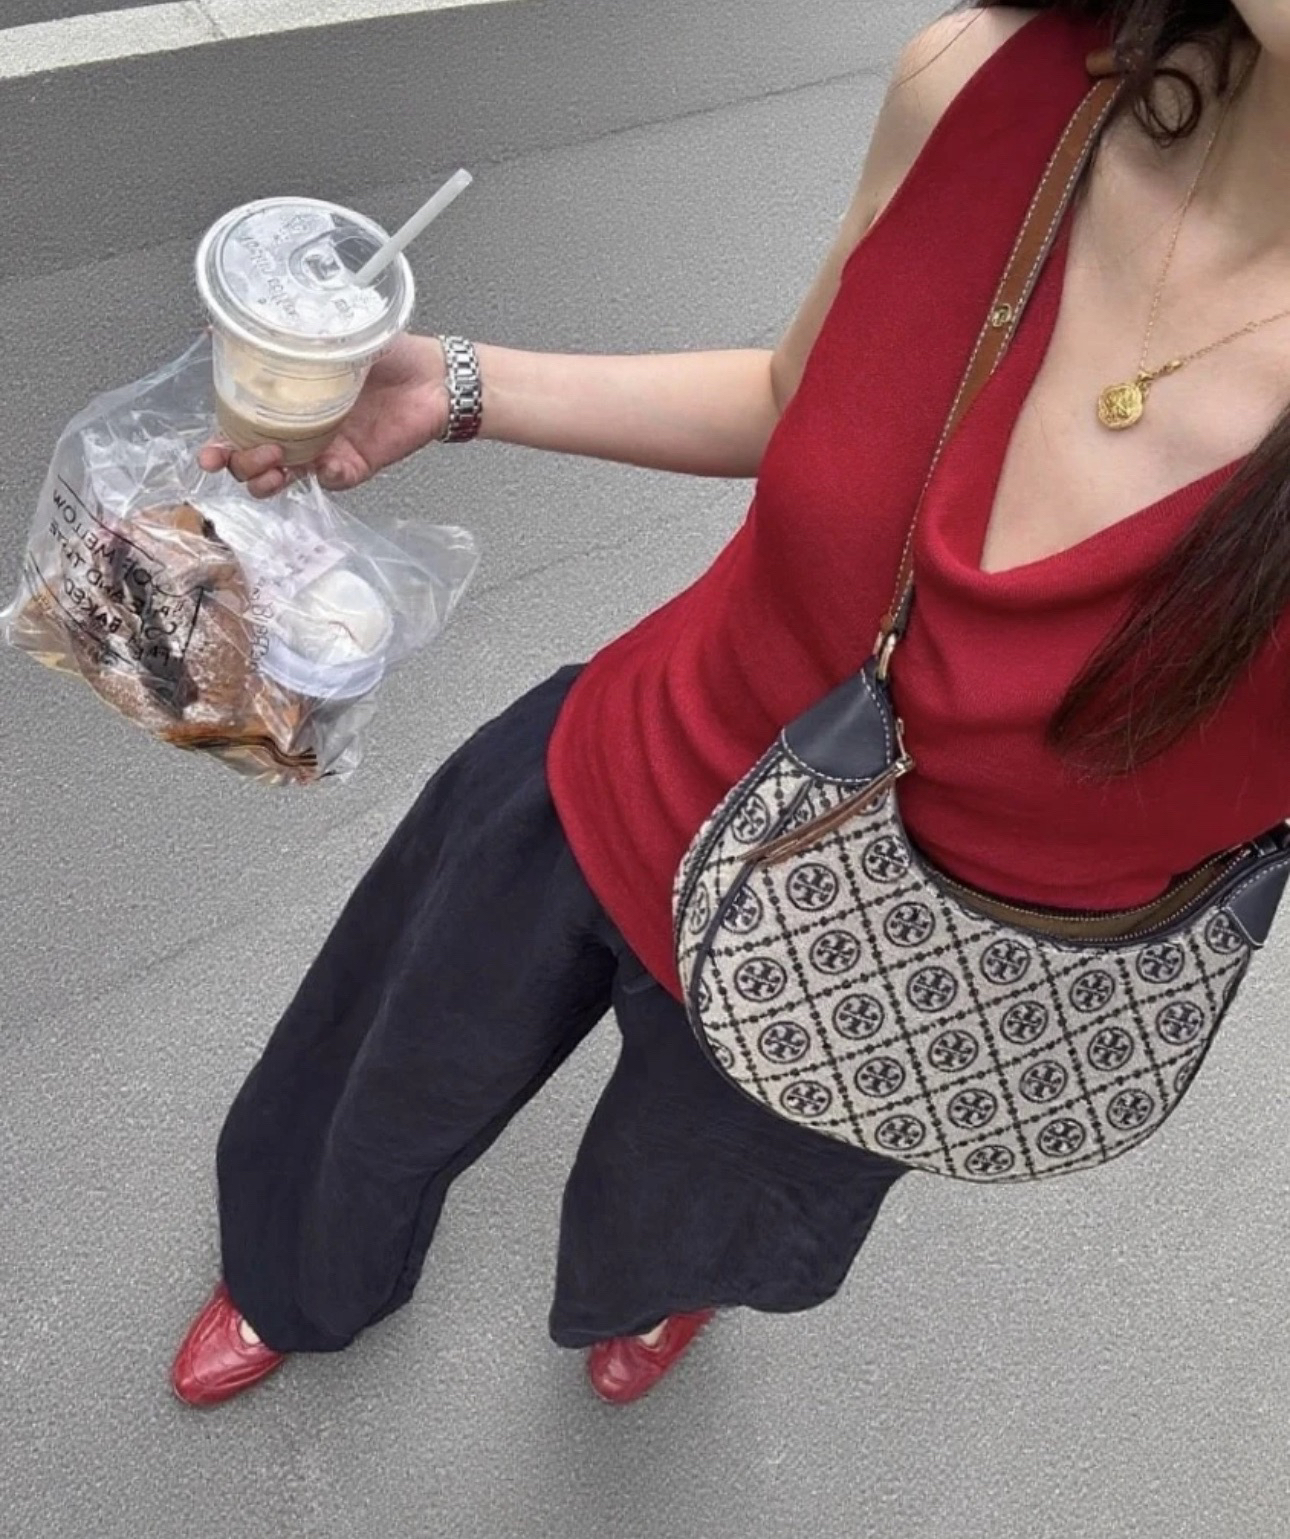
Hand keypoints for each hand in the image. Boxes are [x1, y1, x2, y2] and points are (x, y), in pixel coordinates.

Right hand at [197, 333, 449, 498]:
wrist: (432, 373)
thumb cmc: (386, 352)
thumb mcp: (325, 334)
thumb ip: (279, 333)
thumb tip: (221, 323)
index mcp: (284, 402)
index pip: (238, 430)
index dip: (220, 446)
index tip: (209, 454)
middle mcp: (299, 430)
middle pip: (253, 464)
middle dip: (240, 466)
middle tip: (248, 453)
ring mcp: (325, 450)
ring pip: (284, 480)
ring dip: (270, 479)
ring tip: (276, 463)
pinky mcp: (355, 465)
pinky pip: (332, 481)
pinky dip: (326, 475)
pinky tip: (330, 461)